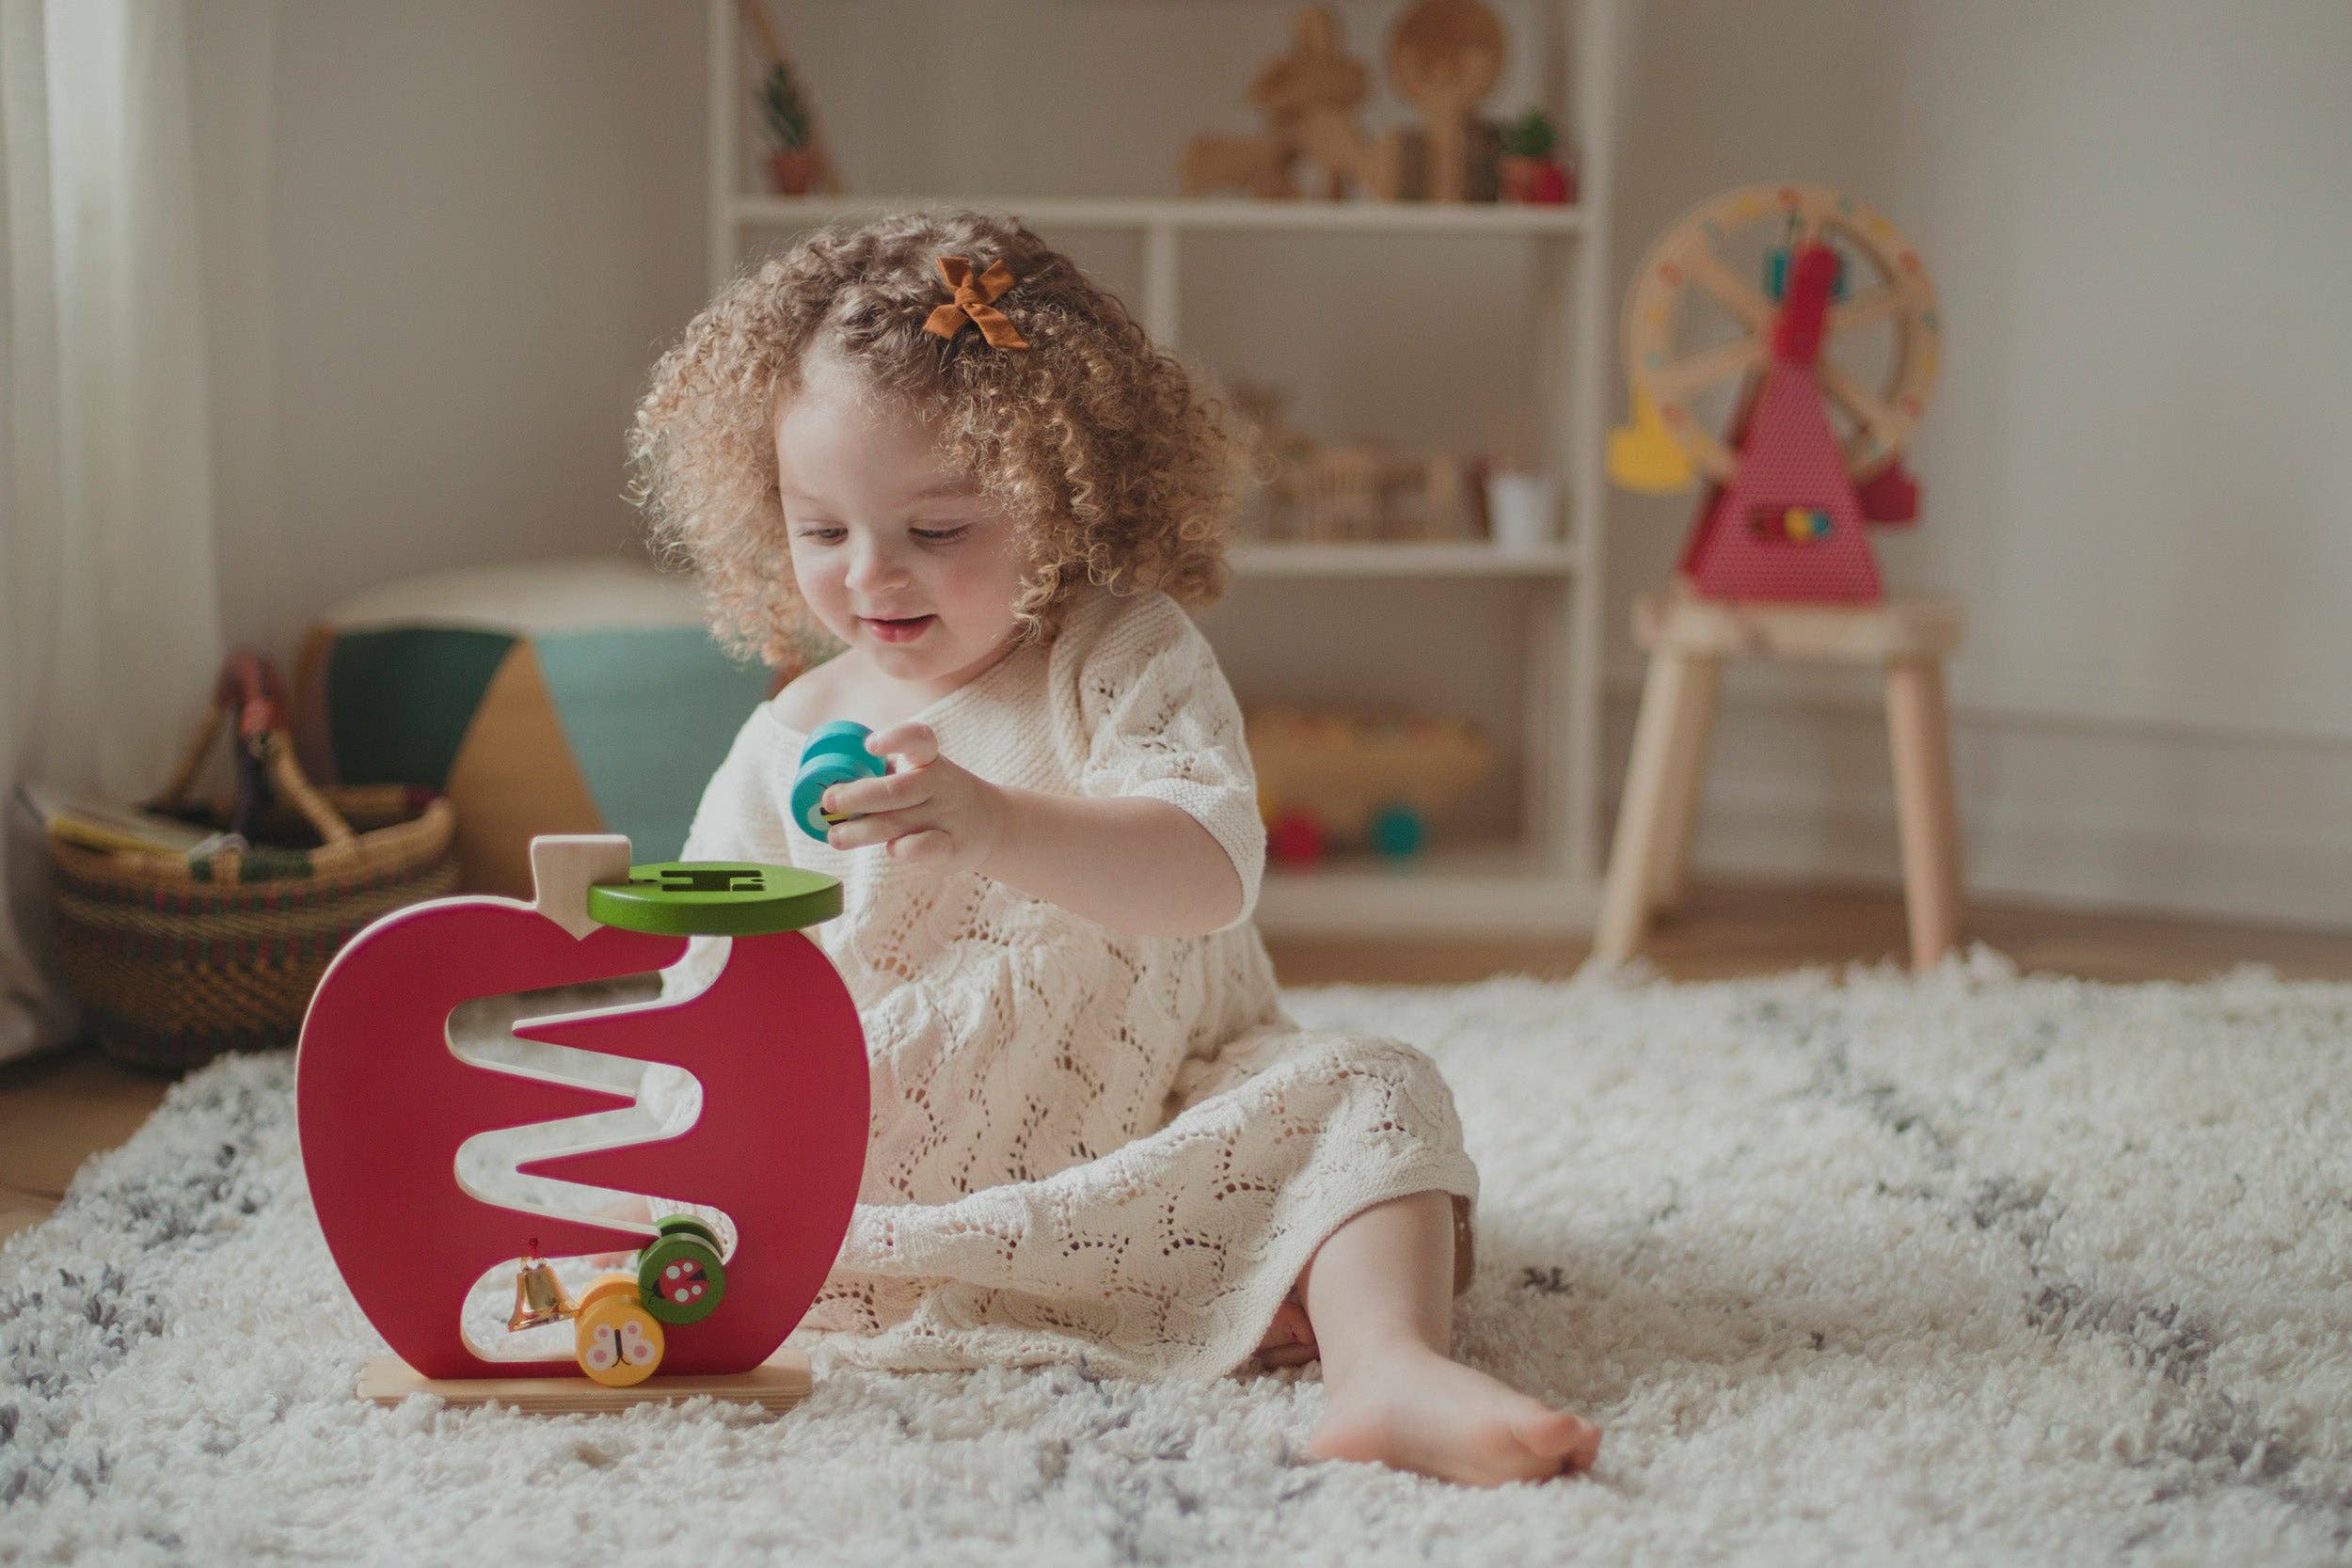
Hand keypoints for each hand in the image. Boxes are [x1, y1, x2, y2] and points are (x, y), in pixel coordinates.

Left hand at [820, 720, 1005, 873]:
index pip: (917, 739)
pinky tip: (890, 849)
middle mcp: (939, 784)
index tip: (870, 744)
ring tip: (835, 836)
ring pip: (898, 823)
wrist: (990, 823)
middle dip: (857, 796)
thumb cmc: (934, 794)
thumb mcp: (918, 771)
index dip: (895, 739)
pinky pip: (923, 848)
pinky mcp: (952, 847)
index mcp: (928, 759)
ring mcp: (946, 816)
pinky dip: (903, 849)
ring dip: (861, 831)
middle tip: (828, 801)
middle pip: (895, 790)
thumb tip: (821, 782)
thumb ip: (882, 773)